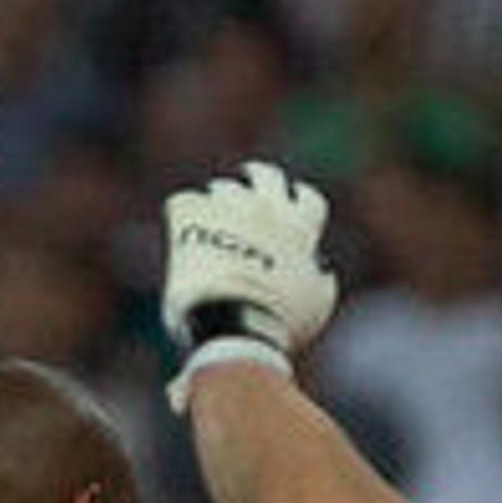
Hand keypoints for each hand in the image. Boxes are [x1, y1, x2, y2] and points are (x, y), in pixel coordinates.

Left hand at [162, 162, 341, 389]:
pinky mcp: (192, 214)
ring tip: (210, 214)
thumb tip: (321, 271)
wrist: (235, 326)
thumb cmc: (278, 325)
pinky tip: (180, 232)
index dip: (298, 199)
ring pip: (224, 188)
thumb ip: (321, 281)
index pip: (307, 199)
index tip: (291, 200)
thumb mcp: (316, 306)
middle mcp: (267, 209)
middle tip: (248, 180)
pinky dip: (182, 216)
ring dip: (219, 199)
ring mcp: (228, 208)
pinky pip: (184, 202)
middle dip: (259, 177)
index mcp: (301, 228)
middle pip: (267, 177)